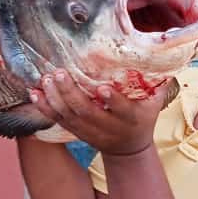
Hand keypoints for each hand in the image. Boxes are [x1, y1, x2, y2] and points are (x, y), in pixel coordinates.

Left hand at [29, 71, 170, 155]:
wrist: (129, 148)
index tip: (102, 88)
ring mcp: (90, 131)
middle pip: (87, 113)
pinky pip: (58, 121)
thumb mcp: (155, 103)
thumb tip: (163, 50)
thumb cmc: (143, 117)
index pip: (122, 111)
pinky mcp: (76, 132)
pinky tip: (34, 94)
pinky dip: (45, 108)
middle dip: (71, 94)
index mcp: (131, 119)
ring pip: (69, 117)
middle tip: (60, 73)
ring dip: (55, 99)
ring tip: (46, 79)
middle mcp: (109, 127)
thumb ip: (158, 82)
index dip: (113, 101)